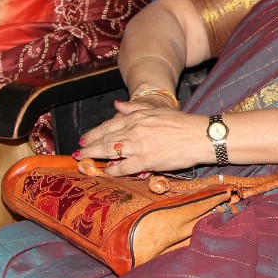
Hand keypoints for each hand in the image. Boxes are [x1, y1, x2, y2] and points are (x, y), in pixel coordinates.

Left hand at [77, 99, 207, 176]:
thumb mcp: (156, 110)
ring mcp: (138, 146)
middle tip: (79, 152)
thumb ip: (134, 109)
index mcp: (136, 118)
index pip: (108, 125)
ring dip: (95, 156)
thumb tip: (117, 105)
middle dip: (89, 146)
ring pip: (109, 152)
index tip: (85, 138)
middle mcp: (133, 131)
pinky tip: (108, 171)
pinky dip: (114, 170)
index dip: (94, 132)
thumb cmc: (181, 123)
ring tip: (85, 160)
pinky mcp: (145, 161)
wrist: (198, 136)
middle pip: (104, 138)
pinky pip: (124, 167)